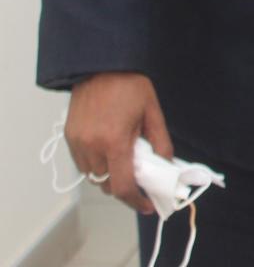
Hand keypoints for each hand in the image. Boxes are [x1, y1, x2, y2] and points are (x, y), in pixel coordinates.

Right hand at [65, 72, 172, 214]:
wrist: (100, 65)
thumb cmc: (130, 86)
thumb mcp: (153, 112)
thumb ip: (160, 143)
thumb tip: (166, 166)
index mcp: (115, 141)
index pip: (123, 185)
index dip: (136, 200)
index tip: (147, 205)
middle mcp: (92, 146)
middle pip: (108, 185)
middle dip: (125, 187)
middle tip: (142, 180)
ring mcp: (78, 143)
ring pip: (94, 177)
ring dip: (110, 176)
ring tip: (126, 162)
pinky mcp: (70, 138)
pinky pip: (83, 163)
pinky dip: (97, 165)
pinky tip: (110, 152)